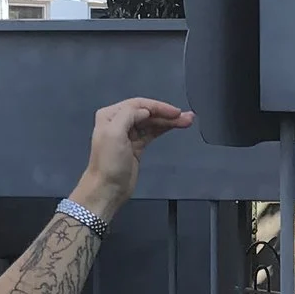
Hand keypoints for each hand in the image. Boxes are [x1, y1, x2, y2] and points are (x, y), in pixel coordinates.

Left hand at [74, 98, 192, 221]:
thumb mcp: (115, 133)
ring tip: (187, 121)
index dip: (158, 106)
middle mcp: (118, 122)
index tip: (176, 112)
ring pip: (151, 123)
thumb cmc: (110, 162)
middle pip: (146, 113)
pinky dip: (163, 129)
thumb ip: (129, 115)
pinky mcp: (136, 146)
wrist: (108, 189)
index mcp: (110, 116)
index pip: (138, 104)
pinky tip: (175, 126)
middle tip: (187, 117)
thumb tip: (146, 111)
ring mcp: (128, 134)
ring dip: (168, 121)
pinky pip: (152, 133)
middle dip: (166, 114)